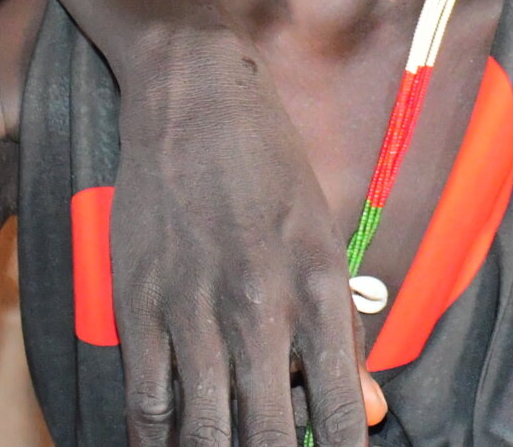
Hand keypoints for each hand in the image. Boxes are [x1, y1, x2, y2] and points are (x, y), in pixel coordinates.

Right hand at [105, 38, 378, 446]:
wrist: (197, 99)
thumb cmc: (271, 169)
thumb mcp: (324, 239)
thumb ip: (345, 327)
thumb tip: (372, 407)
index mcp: (320, 287)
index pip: (341, 405)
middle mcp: (260, 307)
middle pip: (269, 435)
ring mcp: (195, 310)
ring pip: (203, 432)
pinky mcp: (139, 306)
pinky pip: (148, 402)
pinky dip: (158, 439)